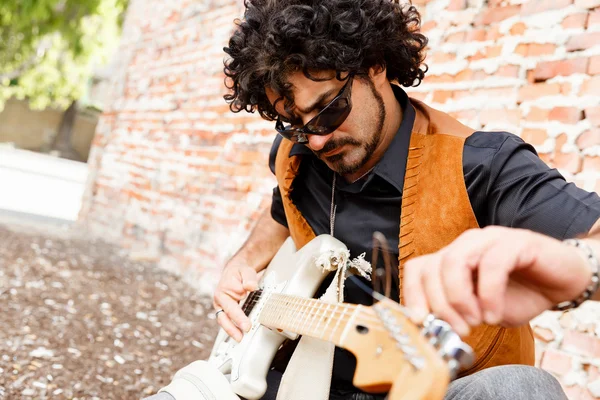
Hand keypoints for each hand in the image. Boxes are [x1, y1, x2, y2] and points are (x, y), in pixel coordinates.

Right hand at [213, 260, 258, 341]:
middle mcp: (220, 300)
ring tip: (239, 338)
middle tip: (244, 331)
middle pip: (225, 315)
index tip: (247, 321)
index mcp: (224, 289)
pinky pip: (227, 321)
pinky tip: (239, 335)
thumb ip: (249, 278)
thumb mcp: (246, 270)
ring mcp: (221, 307)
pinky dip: (232, 328)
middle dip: (234, 324)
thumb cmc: (239, 273)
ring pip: (224, 320)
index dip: (240, 312)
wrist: (234, 272)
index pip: (233, 302)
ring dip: (231, 330)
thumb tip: (250, 286)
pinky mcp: (225, 311)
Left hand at [403, 226, 591, 335]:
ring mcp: (489, 238)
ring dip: (460, 298)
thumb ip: (457, 313)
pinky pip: (492, 263)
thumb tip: (433, 326)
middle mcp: (466, 245)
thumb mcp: (482, 311)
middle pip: (432, 267)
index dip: (413, 295)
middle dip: (440, 304)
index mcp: (452, 259)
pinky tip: (495, 314)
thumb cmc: (521, 295)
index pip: (417, 268)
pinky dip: (488, 294)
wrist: (563, 283)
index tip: (421, 322)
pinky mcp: (516, 241)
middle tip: (459, 329)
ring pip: (455, 261)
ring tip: (476, 321)